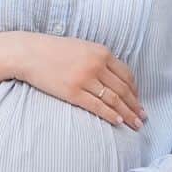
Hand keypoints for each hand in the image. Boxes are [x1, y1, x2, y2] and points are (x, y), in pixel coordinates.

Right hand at [17, 33, 145, 129]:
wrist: (28, 53)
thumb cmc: (52, 50)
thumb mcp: (81, 47)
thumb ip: (98, 58)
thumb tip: (112, 75)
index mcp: (101, 52)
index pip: (127, 75)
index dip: (135, 90)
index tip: (138, 100)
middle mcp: (96, 65)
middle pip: (123, 89)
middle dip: (135, 105)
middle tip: (143, 117)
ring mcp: (85, 79)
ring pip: (114, 100)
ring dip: (127, 113)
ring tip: (135, 124)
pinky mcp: (73, 92)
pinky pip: (97, 106)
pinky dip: (110, 115)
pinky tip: (119, 122)